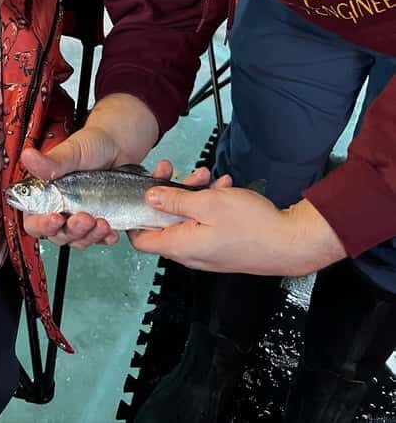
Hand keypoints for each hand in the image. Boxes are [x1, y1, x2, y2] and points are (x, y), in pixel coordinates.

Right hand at [20, 93, 157, 249]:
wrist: (120, 145)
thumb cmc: (91, 145)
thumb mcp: (71, 152)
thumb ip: (50, 161)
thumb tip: (28, 156)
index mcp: (45, 195)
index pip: (33, 220)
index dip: (41, 225)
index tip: (56, 219)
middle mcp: (60, 209)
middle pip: (57, 235)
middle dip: (71, 231)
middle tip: (86, 218)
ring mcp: (79, 217)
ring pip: (78, 240)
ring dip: (89, 236)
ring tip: (103, 223)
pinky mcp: (98, 221)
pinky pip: (99, 239)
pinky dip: (105, 238)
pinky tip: (112, 233)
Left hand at [129, 182, 346, 275]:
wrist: (291, 242)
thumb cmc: (252, 225)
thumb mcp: (208, 203)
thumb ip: (174, 201)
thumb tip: (149, 198)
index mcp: (180, 246)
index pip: (140, 239)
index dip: (134, 216)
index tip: (139, 193)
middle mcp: (190, 253)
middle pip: (164, 223)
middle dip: (170, 193)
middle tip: (177, 172)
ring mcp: (206, 251)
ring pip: (187, 218)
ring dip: (193, 194)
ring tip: (209, 177)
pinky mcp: (220, 246)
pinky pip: (204, 223)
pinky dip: (209, 204)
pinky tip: (222, 187)